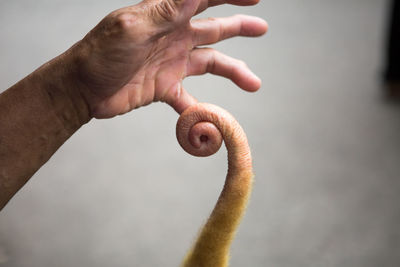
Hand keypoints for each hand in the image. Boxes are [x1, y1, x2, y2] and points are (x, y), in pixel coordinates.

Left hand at [71, 0, 267, 117]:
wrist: (82, 89)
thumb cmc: (100, 53)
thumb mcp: (132, 27)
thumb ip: (165, 10)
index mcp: (166, 16)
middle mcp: (173, 36)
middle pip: (213, 29)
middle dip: (239, 26)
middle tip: (262, 28)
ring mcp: (171, 63)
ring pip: (210, 63)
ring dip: (233, 71)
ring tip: (253, 83)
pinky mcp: (165, 88)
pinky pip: (190, 101)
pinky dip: (202, 112)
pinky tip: (212, 123)